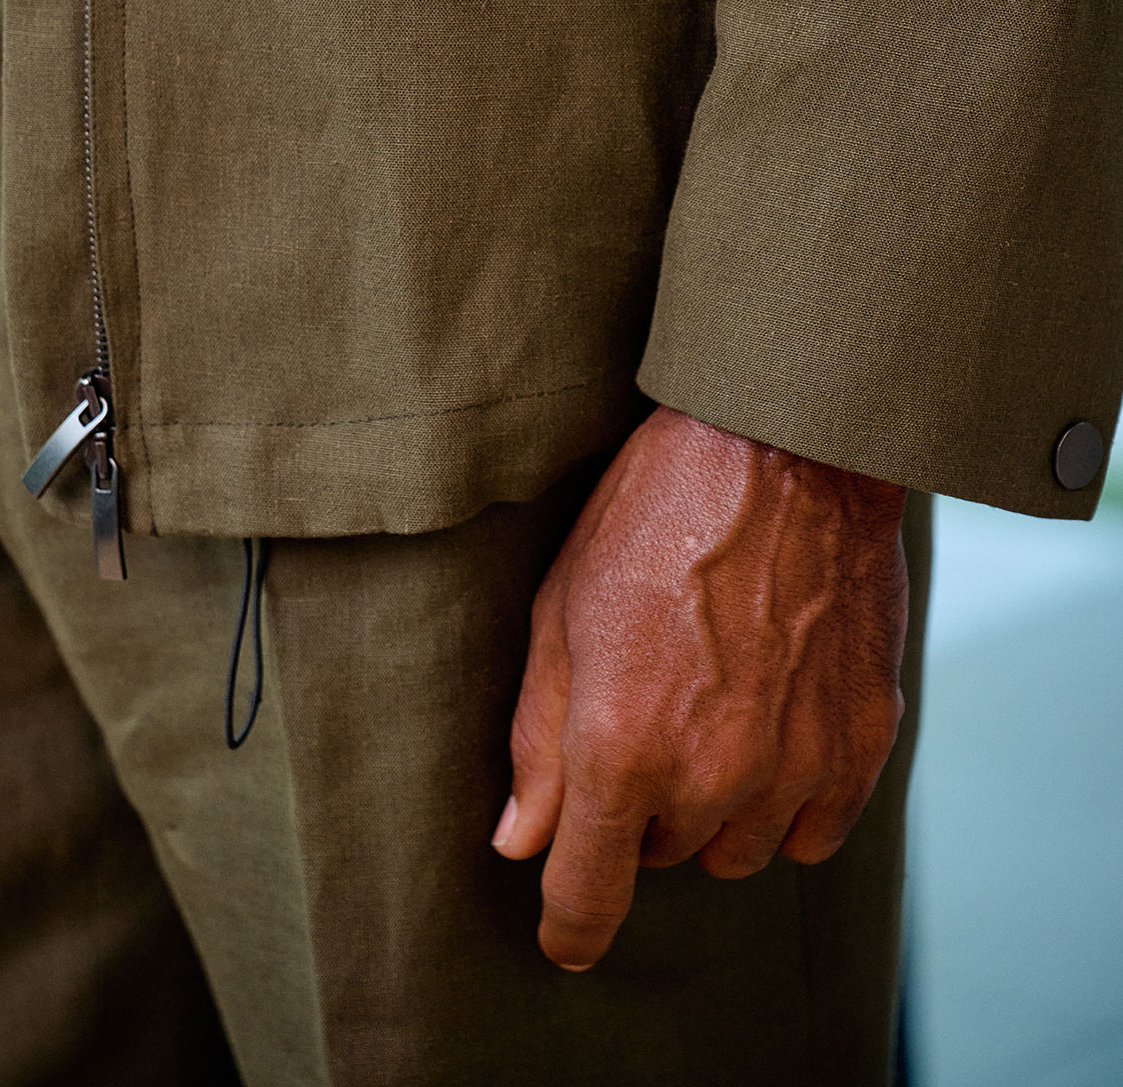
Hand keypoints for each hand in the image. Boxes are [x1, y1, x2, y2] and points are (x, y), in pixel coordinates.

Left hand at [492, 407, 908, 970]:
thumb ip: (539, 741)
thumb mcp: (562, 611)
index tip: (561, 936)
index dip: (568, 926)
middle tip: (647, 704)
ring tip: (713, 701)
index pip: (588, 896)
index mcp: (621, 747)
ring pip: (739, 849)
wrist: (783, 447)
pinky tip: (774, 721)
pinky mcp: (862, 743)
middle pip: (663, 856)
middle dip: (643, 806)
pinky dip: (789, 799)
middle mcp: (711, 775)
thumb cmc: (654, 514)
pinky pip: (815, 831)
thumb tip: (521, 841)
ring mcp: (795, 766)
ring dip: (716, 806)